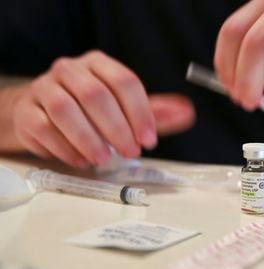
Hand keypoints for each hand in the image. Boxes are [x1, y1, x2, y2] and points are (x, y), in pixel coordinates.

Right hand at [11, 50, 194, 167]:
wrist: (42, 110)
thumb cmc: (89, 109)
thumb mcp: (124, 107)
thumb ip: (154, 112)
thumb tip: (187, 112)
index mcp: (98, 64)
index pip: (124, 81)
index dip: (140, 112)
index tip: (149, 139)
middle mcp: (69, 70)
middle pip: (95, 94)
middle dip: (117, 128)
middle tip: (130, 151)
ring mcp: (44, 89)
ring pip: (65, 110)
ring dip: (89, 138)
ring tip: (104, 159)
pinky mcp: (27, 112)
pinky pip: (44, 128)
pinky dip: (65, 148)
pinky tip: (82, 160)